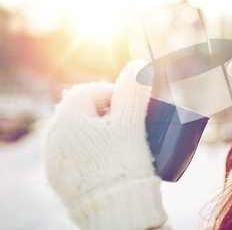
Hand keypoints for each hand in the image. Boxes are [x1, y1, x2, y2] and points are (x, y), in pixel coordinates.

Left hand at [42, 59, 168, 229]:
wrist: (113, 209)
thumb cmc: (123, 162)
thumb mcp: (131, 122)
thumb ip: (134, 90)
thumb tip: (137, 63)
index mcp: (68, 117)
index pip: (88, 92)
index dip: (112, 93)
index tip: (131, 106)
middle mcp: (53, 135)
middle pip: (81, 111)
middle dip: (106, 112)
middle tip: (129, 123)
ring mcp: (53, 158)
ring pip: (76, 132)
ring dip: (97, 130)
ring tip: (121, 140)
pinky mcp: (58, 176)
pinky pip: (73, 152)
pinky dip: (89, 149)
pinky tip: (106, 158)